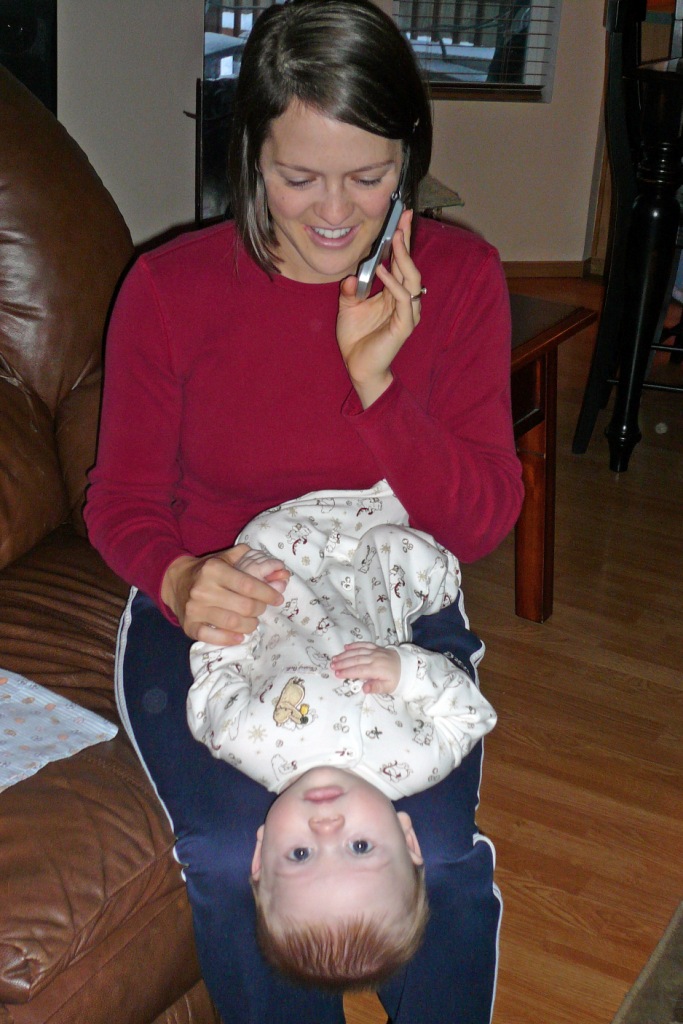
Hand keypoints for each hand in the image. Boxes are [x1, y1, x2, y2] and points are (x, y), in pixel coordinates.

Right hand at [161, 545, 284, 644]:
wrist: (174, 581)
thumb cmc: (206, 570)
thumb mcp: (224, 558)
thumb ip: (249, 559)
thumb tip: (279, 568)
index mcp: (214, 569)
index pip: (248, 584)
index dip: (267, 593)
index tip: (277, 598)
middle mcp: (203, 589)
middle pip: (244, 606)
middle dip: (260, 609)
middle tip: (261, 608)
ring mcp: (195, 609)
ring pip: (233, 623)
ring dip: (250, 625)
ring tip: (252, 621)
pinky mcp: (189, 625)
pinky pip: (212, 637)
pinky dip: (230, 638)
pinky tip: (239, 635)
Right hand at [330, 642, 400, 693]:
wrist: (408, 666)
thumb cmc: (397, 679)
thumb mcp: (388, 688)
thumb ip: (376, 687)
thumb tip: (364, 689)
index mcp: (377, 669)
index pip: (359, 670)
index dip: (347, 672)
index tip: (336, 674)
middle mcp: (374, 658)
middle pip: (356, 660)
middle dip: (342, 663)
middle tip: (331, 666)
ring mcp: (375, 651)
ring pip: (358, 651)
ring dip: (345, 655)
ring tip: (335, 658)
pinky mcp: (377, 648)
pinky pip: (364, 644)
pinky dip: (355, 645)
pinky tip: (346, 647)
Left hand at [336, 209, 423, 407]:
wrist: (358, 367)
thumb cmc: (356, 339)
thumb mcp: (347, 307)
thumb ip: (350, 289)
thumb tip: (351, 277)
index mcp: (393, 293)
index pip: (402, 262)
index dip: (403, 240)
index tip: (402, 217)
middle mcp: (404, 301)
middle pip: (411, 266)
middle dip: (407, 242)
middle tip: (402, 220)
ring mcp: (407, 313)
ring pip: (411, 279)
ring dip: (403, 258)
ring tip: (395, 239)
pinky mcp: (404, 325)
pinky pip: (402, 299)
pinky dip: (394, 284)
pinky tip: (384, 271)